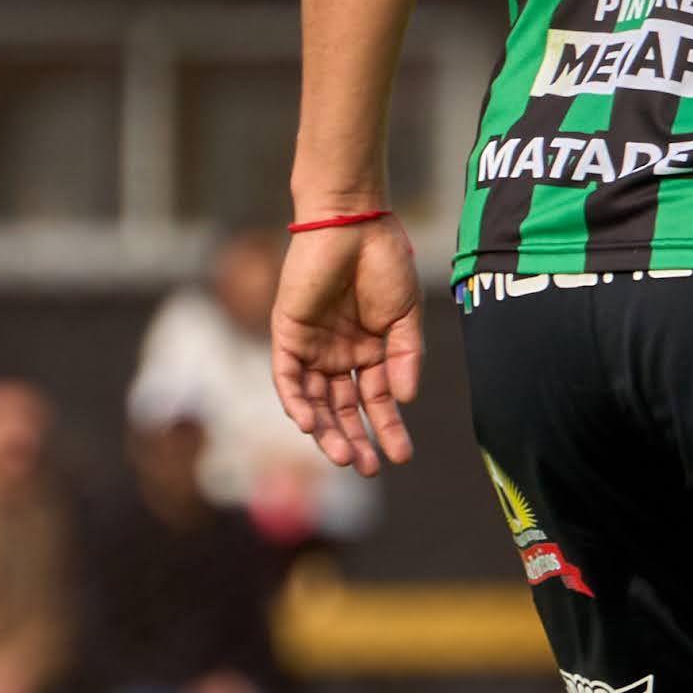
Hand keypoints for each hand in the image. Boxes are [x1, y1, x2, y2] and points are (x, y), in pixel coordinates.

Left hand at [272, 215, 428, 472]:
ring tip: (344, 456)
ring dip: (326, 431)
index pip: (375, 401)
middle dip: (354, 439)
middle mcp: (338, 354)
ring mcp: (312, 346)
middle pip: (342, 408)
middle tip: (369, 468)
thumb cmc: (384, 262)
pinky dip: (297, 402)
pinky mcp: (287, 334)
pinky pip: (288, 378)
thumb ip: (405, 358)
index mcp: (369, 351)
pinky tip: (311, 425)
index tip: (402, 456)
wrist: (353, 223)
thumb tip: (405, 401)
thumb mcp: (405, 316)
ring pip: (315, 401)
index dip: (387, 429)